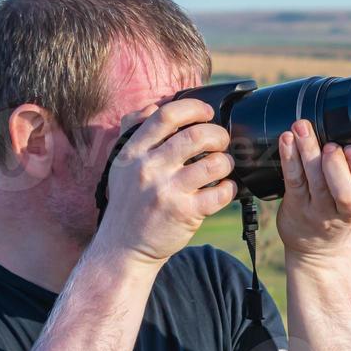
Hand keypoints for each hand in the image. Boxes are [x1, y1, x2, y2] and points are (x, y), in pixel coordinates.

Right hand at [95, 99, 237, 264]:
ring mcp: (167, 191)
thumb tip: (156, 105)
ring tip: (223, 166)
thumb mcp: (122, 163)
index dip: (194, 108)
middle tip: (221, 141)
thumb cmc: (128, 201)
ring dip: (227, 161)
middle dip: (218, 135)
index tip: (206, 113)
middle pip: (196, 135)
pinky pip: (220, 192)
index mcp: (134, 151)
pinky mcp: (184, 213)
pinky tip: (224, 188)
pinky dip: (229, 188)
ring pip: (214, 163)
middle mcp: (150, 168)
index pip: (167, 115)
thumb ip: (134, 131)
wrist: (123, 246)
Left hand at [275, 120, 350, 260]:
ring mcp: (317, 210)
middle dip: (336, 166)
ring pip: (315, 182)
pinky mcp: (295, 206)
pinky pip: (293, 181)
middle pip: (344, 192)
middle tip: (330, 146)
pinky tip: (286, 140)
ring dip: (308, 152)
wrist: (318, 247)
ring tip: (302, 128)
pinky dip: (289, 159)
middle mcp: (343, 210)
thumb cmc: (342, 209)